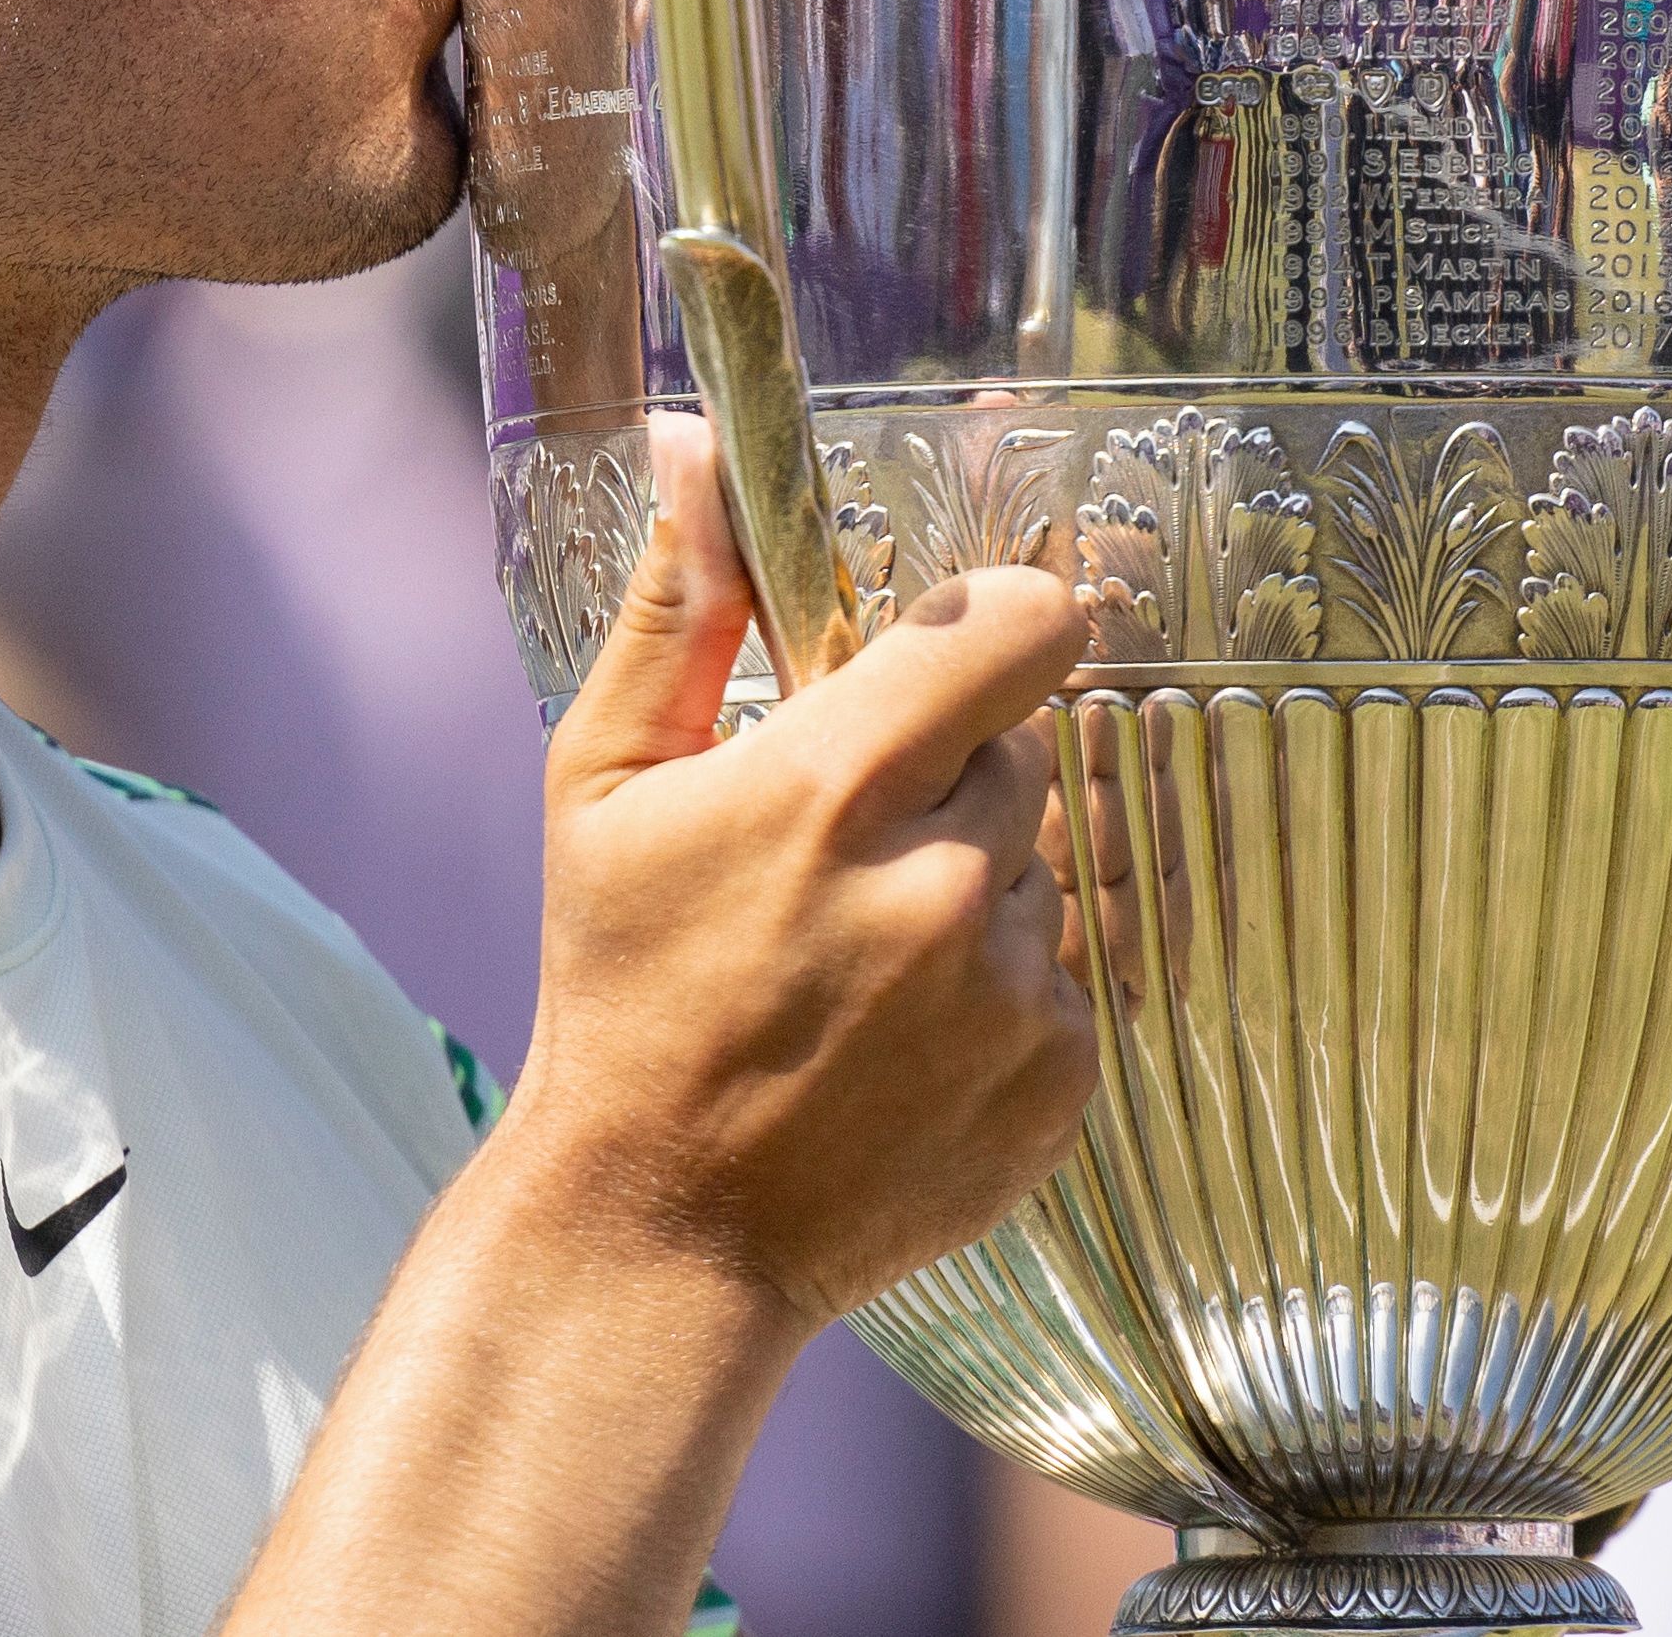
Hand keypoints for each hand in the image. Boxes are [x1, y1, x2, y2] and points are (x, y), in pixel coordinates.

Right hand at [506, 412, 1097, 1326]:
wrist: (659, 1226)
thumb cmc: (617, 990)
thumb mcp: (604, 785)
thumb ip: (682, 608)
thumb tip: (699, 445)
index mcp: (837, 784)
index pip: (1019, 625)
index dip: (998, 627)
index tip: (955, 661)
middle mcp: (946, 879)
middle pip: (1021, 751)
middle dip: (949, 780)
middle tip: (844, 855)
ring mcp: (1013, 991)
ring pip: (1043, 871)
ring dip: (974, 892)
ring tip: (861, 965)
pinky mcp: (1061, 1083)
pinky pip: (1068, 983)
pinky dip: (1002, 1000)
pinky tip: (901, 1044)